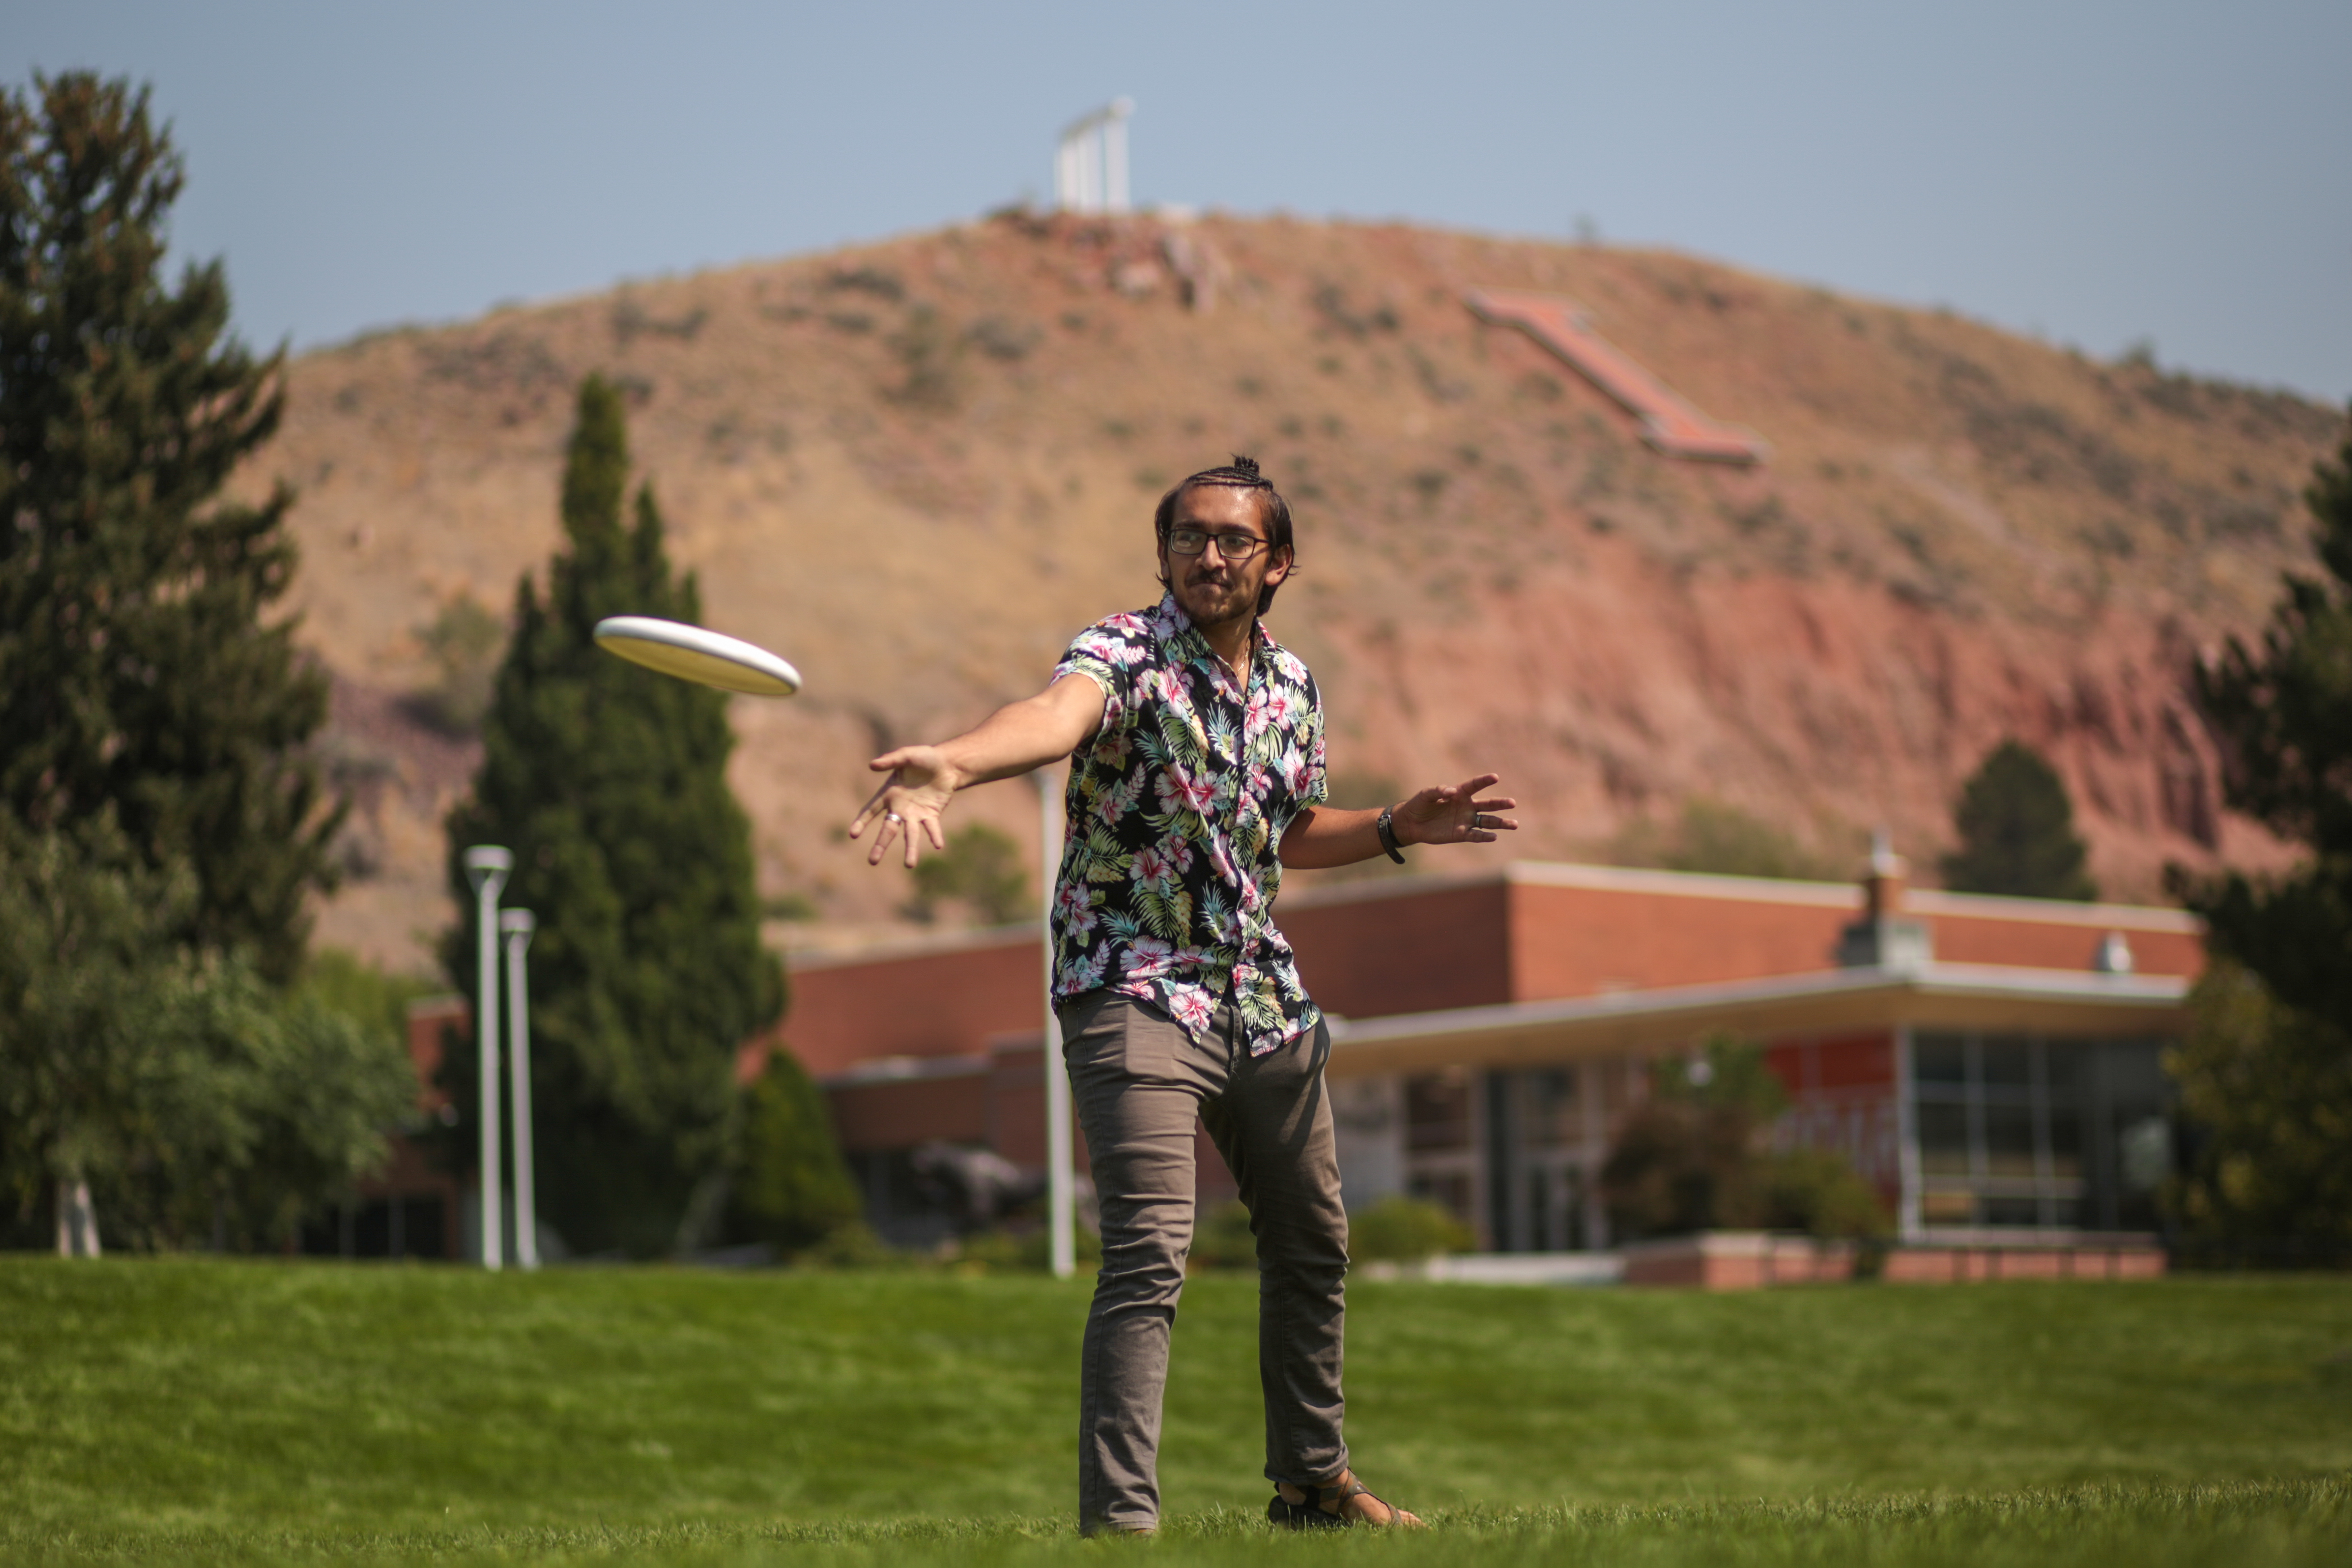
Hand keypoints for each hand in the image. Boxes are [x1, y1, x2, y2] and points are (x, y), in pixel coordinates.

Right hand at [849, 745, 960, 867]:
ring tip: (909, 865)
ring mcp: (915, 814)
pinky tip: (938, 845)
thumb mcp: (907, 755)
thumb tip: (872, 765)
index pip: (871, 810)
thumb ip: (891, 760)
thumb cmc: (924, 758)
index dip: (861, 821)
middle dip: (881, 845)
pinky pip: (932, 828)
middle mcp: (900, 808)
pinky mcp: (931, 815)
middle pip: (888, 829)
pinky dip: (934, 835)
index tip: (853, 834)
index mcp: (889, 794)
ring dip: (910, 849)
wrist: (947, 764)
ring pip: (910, 834)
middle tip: (872, 862)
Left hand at [1394, 773, 1518, 846]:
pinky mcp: (1460, 834)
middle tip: (1512, 803)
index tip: (1495, 777)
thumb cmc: (1419, 805)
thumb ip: (1438, 790)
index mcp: (1460, 793)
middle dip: (1500, 804)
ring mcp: (1465, 821)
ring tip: (1514, 824)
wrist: (1411, 823)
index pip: (1475, 785)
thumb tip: (1452, 791)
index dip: (1484, 781)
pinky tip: (1494, 837)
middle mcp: (1466, 807)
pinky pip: (1475, 835)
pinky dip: (1484, 836)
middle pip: (1487, 805)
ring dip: (1500, 823)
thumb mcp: (1426, 795)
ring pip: (1487, 822)